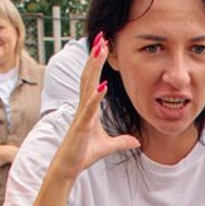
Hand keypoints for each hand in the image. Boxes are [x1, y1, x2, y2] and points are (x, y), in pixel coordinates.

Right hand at [51, 34, 140, 178]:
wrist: (68, 168)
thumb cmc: (83, 155)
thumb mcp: (108, 147)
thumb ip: (121, 142)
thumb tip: (136, 141)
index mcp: (88, 108)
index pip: (93, 80)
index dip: (97, 63)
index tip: (103, 46)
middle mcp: (83, 107)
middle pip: (89, 76)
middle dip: (95, 57)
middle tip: (101, 37)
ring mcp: (81, 115)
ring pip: (87, 86)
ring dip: (94, 68)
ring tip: (100, 50)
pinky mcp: (81, 127)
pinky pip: (89, 109)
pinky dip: (96, 97)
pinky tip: (103, 86)